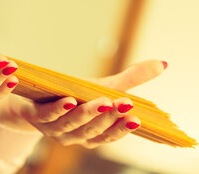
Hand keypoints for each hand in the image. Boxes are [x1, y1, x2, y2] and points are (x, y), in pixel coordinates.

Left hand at [0, 60, 165, 148]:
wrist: (37, 97)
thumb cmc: (75, 94)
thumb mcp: (102, 88)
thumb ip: (129, 80)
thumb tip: (161, 64)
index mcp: (91, 133)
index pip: (109, 135)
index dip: (122, 128)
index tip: (137, 118)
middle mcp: (74, 136)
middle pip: (92, 130)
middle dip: (109, 118)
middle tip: (123, 104)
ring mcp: (55, 129)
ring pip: (71, 125)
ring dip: (87, 114)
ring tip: (103, 102)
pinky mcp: (38, 117)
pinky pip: (47, 116)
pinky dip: (58, 108)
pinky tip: (68, 99)